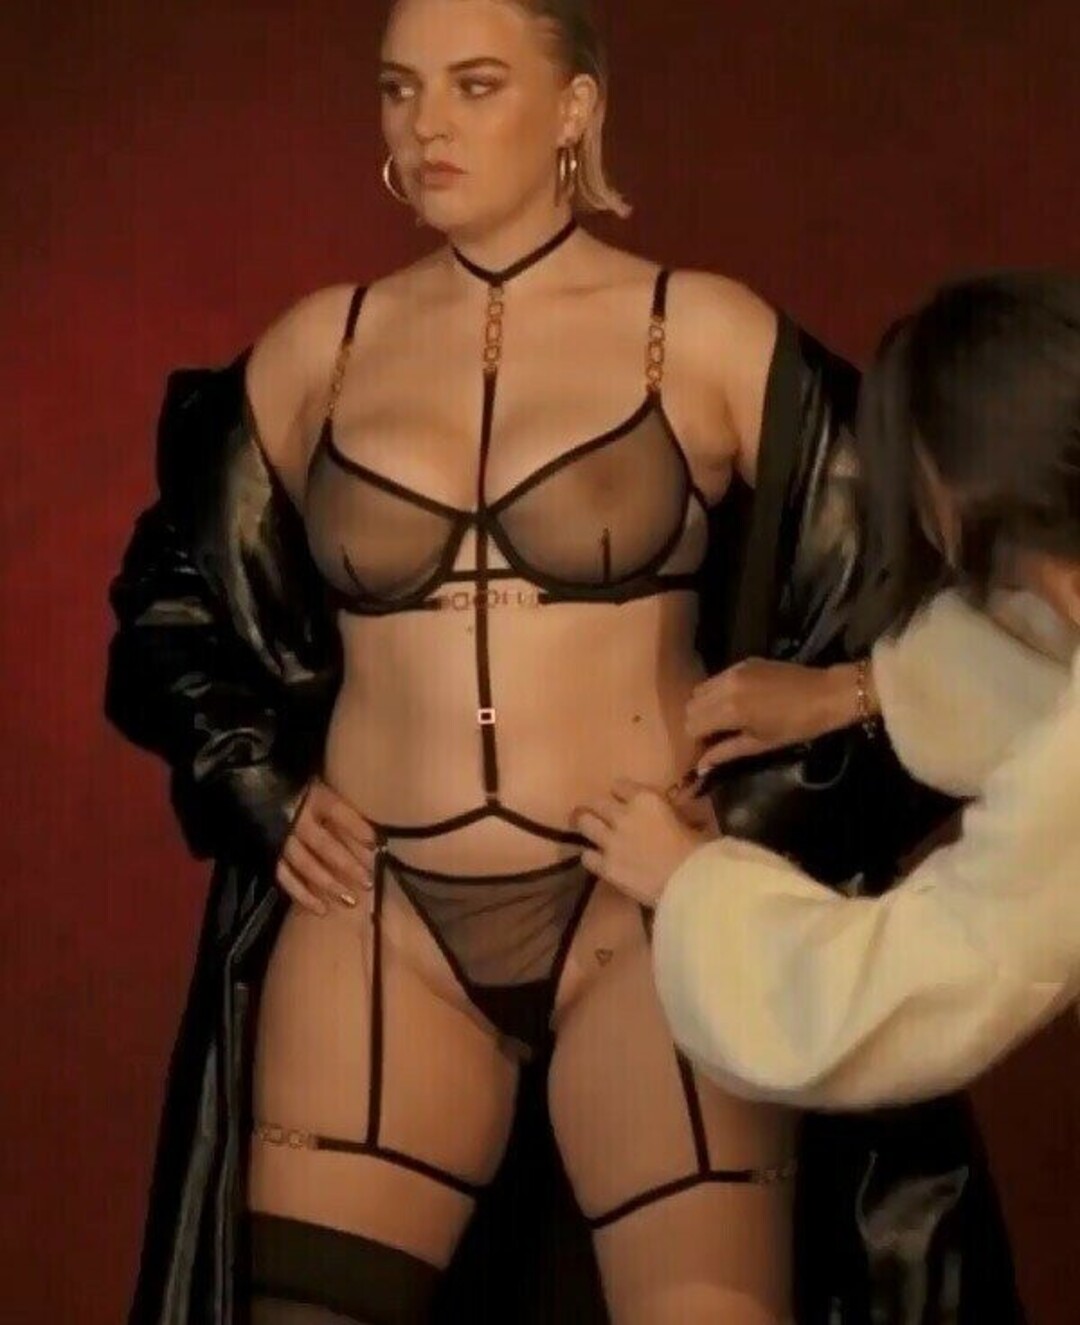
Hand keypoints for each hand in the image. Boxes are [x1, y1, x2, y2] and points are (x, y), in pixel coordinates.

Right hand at [276, 777, 377, 914]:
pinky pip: (285, 878)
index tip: (377, 844)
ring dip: (329, 885)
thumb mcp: (315, 780)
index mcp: (310, 796)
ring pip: (307, 867)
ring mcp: (281, 839)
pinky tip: (321, 909)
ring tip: (351, 901)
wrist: (246, 781)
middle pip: (325, 845)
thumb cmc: (291, 781)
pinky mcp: (267, 854)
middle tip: (368, 882)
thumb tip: (369, 828)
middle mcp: (296, 819)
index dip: (358, 829)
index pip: (339, 813)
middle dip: (348, 865)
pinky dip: (302, 895)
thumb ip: (336, 801)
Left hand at [574, 778, 714, 908]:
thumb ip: (678, 811)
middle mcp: (622, 815)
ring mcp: (611, 841)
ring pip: (583, 823)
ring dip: (587, 825)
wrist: (690, 884)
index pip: (620, 785)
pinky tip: (598, 860)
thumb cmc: (699, 850)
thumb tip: (678, 809)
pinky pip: (586, 856)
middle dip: (599, 808)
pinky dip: (591, 856)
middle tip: (603, 816)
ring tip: (591, 832)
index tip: (626, 802)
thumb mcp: (691, 820)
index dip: (621, 794)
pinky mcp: (605, 867)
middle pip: (596, 801)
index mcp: (645, 799)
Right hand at [686, 658, 859, 775]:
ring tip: (724, 719)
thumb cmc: (797, 725)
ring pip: (700, 690)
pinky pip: (717, 678)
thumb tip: (700, 768)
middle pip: (691, 706)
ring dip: (705, 706)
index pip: (692, 725)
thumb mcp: (761, 743)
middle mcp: (725, 686)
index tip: (709, 749)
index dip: (697, 741)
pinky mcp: (743, 662)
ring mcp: (734, 670)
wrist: (827, 694)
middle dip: (698, 723)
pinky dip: (717, 692)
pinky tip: (736, 702)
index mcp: (730, 710)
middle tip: (715, 736)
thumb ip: (726, 752)